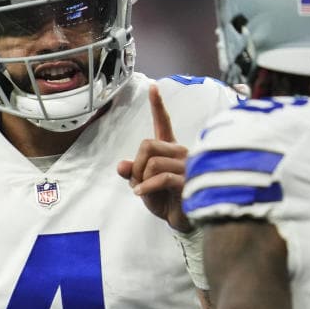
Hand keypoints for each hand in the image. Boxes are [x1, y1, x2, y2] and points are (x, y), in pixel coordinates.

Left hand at [116, 83, 191, 231]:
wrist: (183, 221)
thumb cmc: (166, 200)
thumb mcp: (143, 185)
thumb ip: (133, 173)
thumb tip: (121, 165)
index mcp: (170, 149)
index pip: (163, 123)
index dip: (157, 106)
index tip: (153, 87)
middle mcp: (180, 152)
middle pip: (148, 144)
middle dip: (136, 165)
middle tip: (136, 182)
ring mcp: (186, 166)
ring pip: (152, 161)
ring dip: (140, 179)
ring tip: (143, 191)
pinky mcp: (187, 181)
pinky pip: (161, 177)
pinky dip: (146, 187)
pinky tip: (141, 194)